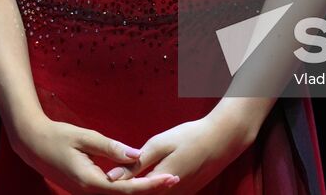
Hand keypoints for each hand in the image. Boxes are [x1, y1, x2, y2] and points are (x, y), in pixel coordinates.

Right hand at [9, 114, 180, 192]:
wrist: (31, 144)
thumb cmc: (57, 136)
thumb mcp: (85, 137)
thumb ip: (111, 148)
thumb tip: (136, 155)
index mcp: (90, 182)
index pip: (127, 189)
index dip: (151, 185)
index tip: (170, 178)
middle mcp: (88, 193)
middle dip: (151, 190)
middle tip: (175, 179)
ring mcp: (85, 193)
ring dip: (140, 191)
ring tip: (163, 180)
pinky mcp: (84, 189)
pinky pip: (110, 193)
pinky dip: (127, 189)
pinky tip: (140, 180)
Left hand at [106, 112, 255, 193]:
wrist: (222, 139)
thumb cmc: (190, 136)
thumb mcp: (160, 144)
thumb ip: (135, 163)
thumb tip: (111, 177)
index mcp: (159, 183)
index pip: (131, 193)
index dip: (117, 190)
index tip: (102, 183)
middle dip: (129, 191)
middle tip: (112, 181)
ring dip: (142, 191)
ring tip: (126, 183)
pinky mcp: (187, 193)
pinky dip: (155, 190)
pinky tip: (148, 181)